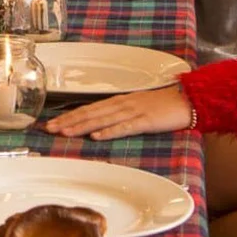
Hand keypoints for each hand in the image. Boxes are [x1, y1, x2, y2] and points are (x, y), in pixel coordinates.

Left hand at [46, 86, 192, 139]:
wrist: (187, 100)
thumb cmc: (163, 105)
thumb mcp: (137, 107)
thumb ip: (121, 114)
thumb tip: (101, 124)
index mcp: (119, 101)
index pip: (89, 108)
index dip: (70, 116)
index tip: (53, 123)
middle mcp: (122, 103)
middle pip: (90, 112)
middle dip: (68, 121)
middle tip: (50, 129)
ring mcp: (133, 111)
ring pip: (102, 119)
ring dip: (82, 126)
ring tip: (65, 132)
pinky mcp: (145, 120)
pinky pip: (124, 127)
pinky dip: (109, 131)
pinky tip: (96, 137)